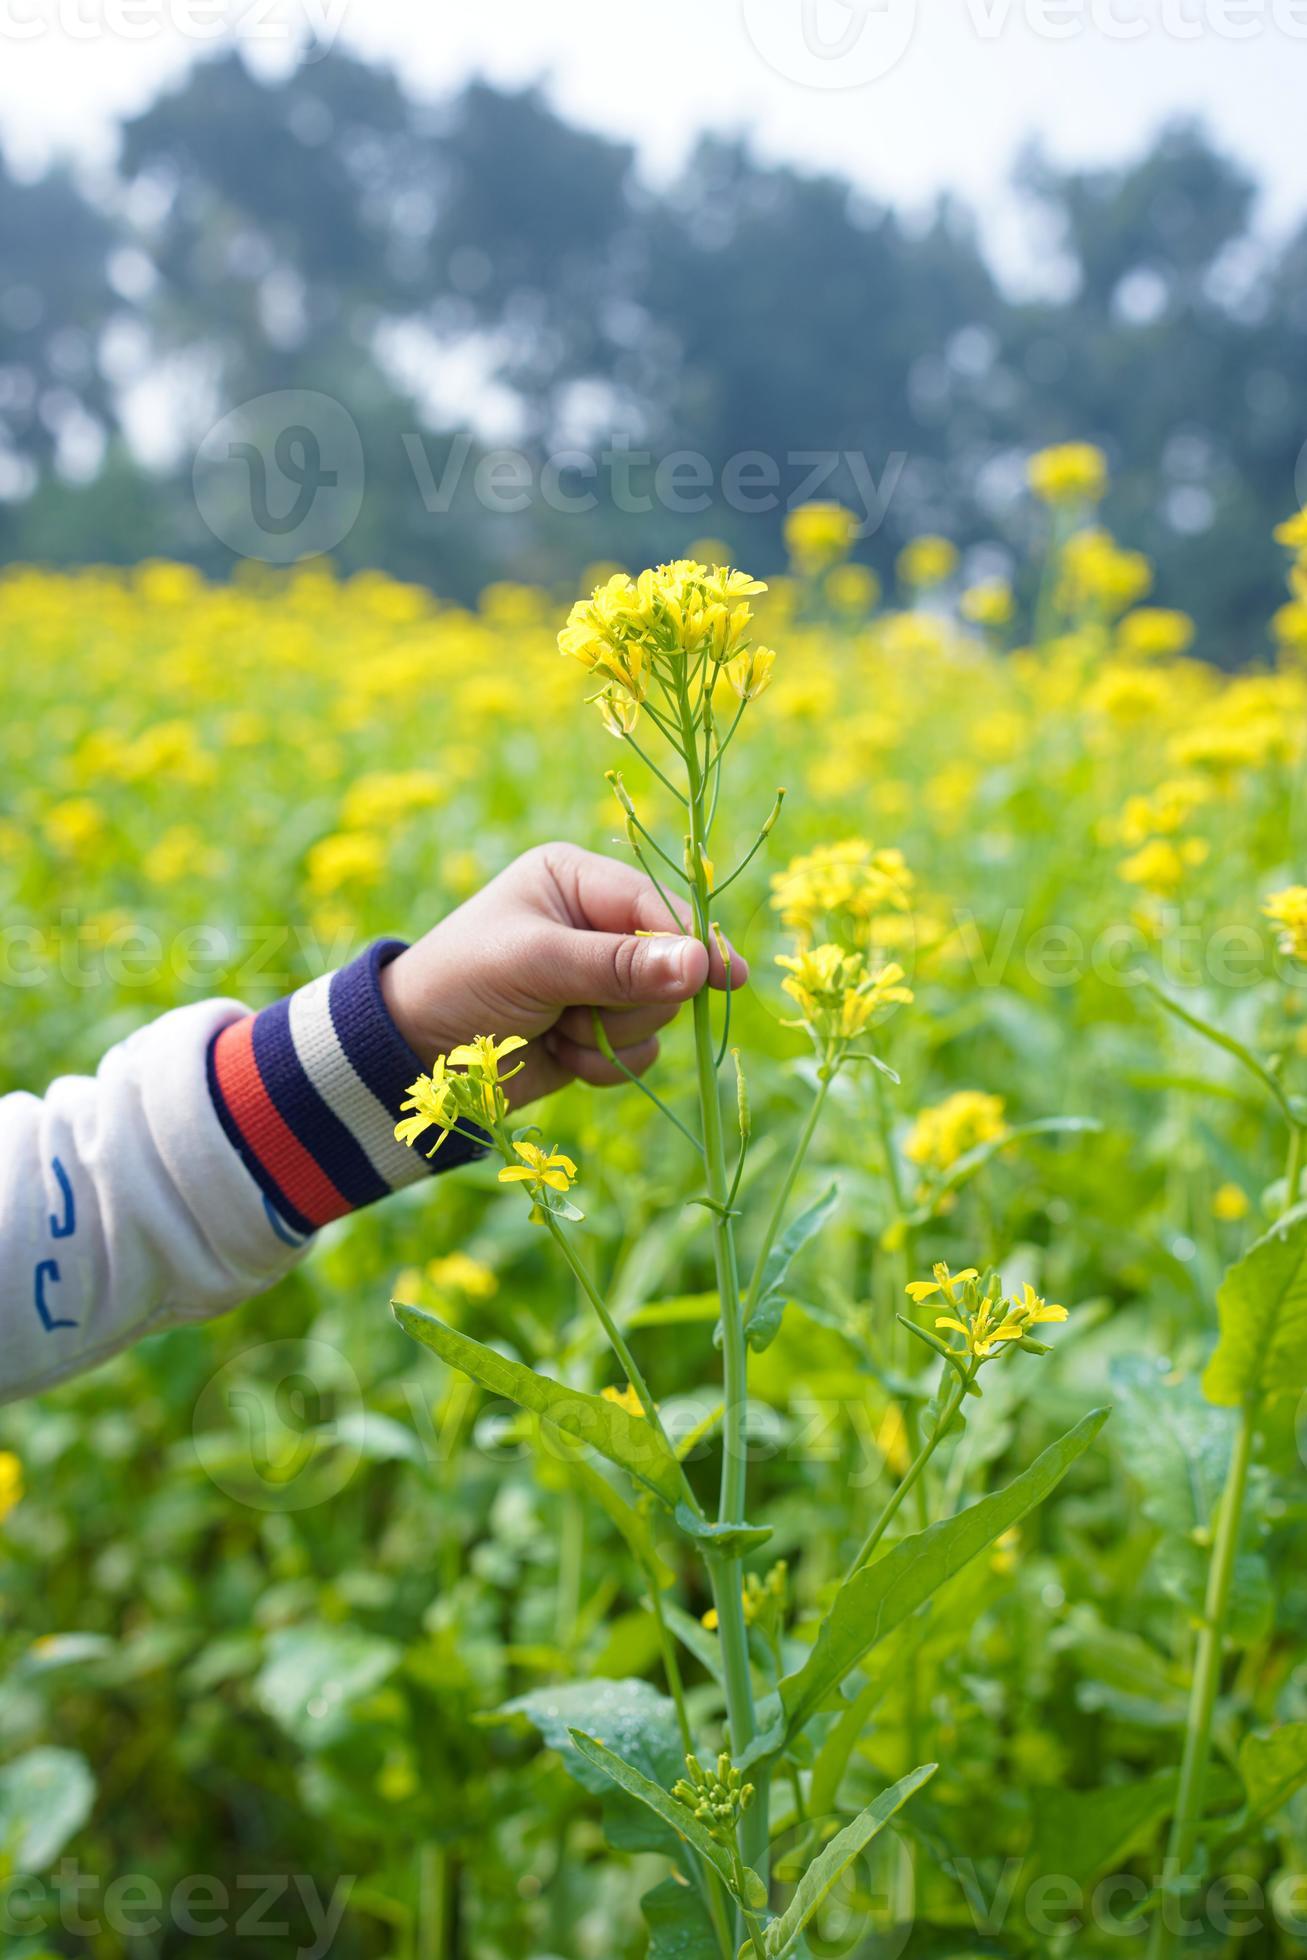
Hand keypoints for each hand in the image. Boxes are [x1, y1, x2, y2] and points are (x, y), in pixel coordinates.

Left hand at [379, 842, 746, 1107]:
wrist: (414, 1054)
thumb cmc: (463, 983)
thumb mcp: (536, 964)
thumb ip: (618, 966)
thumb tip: (700, 964)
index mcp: (576, 879)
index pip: (656, 907)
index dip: (691, 944)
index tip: (723, 977)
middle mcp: (595, 923)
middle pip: (669, 966)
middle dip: (626, 1001)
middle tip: (573, 1011)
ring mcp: (600, 979)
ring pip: (659, 1014)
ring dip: (610, 1036)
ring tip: (556, 1029)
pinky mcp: (599, 1029)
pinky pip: (642, 1052)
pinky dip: (604, 1063)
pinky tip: (560, 1054)